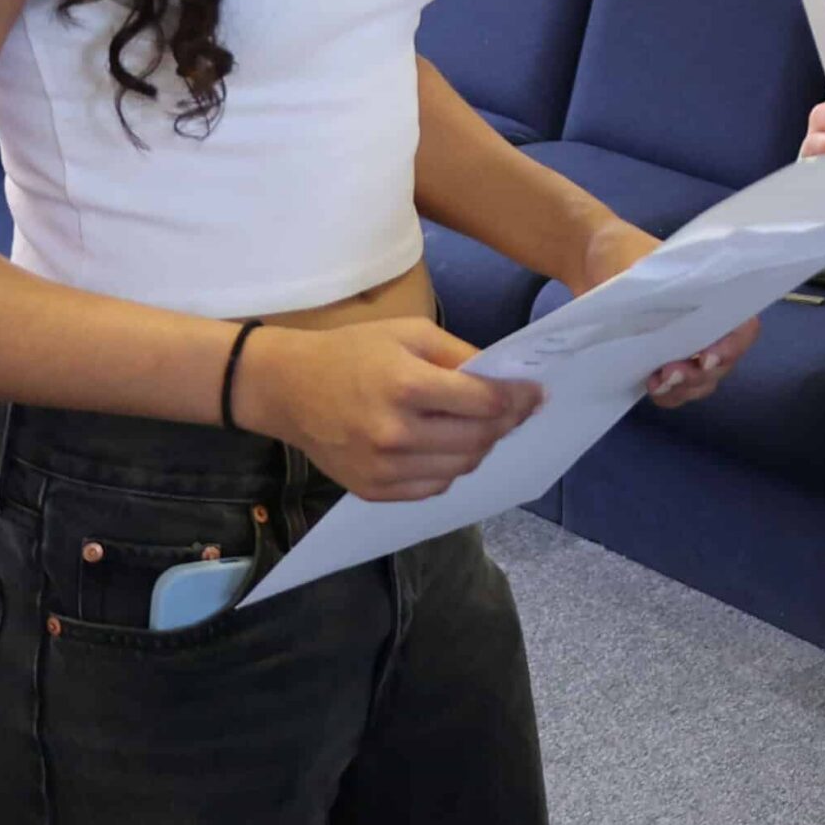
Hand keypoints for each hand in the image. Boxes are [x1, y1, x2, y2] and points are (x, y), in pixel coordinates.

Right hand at [231, 317, 542, 502]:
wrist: (288, 388)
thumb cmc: (353, 351)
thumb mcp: (410, 333)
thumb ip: (460, 357)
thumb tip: (505, 378)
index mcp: (407, 386)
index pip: (485, 403)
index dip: (519, 399)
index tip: (537, 393)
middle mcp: (397, 434)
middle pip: (479, 439)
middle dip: (506, 423)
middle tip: (517, 409)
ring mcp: (384, 469)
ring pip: (461, 467)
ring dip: (481, 447)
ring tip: (484, 426)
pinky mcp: (374, 491)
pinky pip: (434, 487)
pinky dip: (451, 467)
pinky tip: (449, 445)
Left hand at [575, 213, 761, 408]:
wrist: (590, 262)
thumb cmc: (623, 254)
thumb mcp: (645, 264)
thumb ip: (664, 285)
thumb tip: (676, 305)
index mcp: (714, 295)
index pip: (741, 327)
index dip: (732, 346)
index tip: (707, 357)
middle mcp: (707, 325)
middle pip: (723, 362)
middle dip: (700, 374)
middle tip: (671, 372)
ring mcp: (686, 348)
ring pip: (702, 382)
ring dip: (684, 388)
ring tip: (658, 382)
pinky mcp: (662, 363)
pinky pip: (676, 390)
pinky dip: (667, 393)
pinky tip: (650, 386)